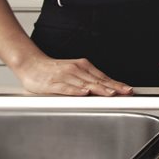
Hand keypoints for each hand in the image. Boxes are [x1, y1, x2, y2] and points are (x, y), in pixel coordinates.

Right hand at [14, 54, 131, 95]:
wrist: (30, 64)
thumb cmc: (53, 71)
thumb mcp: (74, 73)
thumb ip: (87, 80)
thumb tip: (104, 90)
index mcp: (83, 67)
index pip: (103, 77)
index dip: (117, 84)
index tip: (128, 89)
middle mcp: (76, 70)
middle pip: (98, 80)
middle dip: (113, 87)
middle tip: (126, 92)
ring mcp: (65, 76)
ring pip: (85, 83)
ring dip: (99, 89)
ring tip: (111, 94)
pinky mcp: (53, 83)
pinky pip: (66, 88)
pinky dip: (75, 90)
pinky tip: (84, 93)